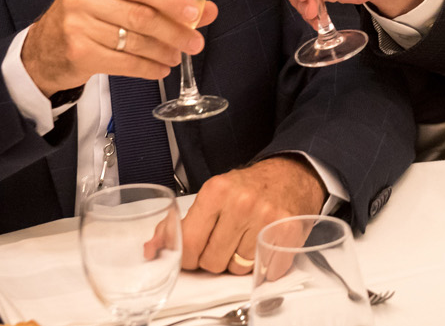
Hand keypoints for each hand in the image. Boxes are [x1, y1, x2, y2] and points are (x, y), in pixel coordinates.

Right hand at [20, 0, 216, 95]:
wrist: (43, 49)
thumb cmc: (86, 16)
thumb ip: (157, 0)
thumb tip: (205, 11)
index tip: (194, 12)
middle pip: (140, 16)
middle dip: (174, 31)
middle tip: (195, 42)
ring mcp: (77, 26)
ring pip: (134, 41)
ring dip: (163, 51)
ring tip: (178, 55)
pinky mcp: (79, 53)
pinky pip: (124, 63)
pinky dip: (147, 68)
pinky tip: (160, 68)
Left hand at [180, 156, 325, 273]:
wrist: (292, 174)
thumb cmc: (249, 187)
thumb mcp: (212, 195)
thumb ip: (180, 224)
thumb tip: (152, 249)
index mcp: (216, 192)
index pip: (189, 244)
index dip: (189, 257)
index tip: (196, 252)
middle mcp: (242, 203)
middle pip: (213, 262)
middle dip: (216, 258)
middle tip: (226, 242)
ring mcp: (266, 219)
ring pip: (238, 269)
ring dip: (240, 262)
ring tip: (247, 240)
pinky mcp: (288, 233)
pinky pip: (265, 271)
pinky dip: (264, 266)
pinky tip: (264, 245)